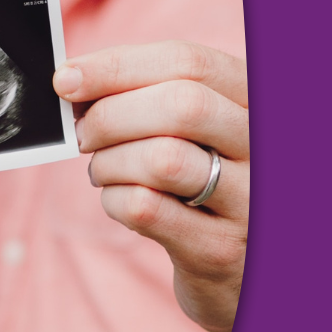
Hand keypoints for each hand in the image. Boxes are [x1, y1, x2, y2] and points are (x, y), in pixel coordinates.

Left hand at [54, 41, 247, 331]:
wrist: (238, 268)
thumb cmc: (201, 181)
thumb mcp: (193, 131)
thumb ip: (146, 95)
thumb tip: (74, 79)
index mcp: (254, 100)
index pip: (188, 62)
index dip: (118, 66)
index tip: (68, 78)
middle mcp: (263, 145)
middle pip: (181, 105)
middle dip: (111, 115)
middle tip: (82, 134)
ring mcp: (249, 200)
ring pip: (163, 159)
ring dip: (110, 162)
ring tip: (103, 170)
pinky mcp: (219, 248)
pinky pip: (148, 209)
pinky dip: (113, 200)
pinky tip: (116, 200)